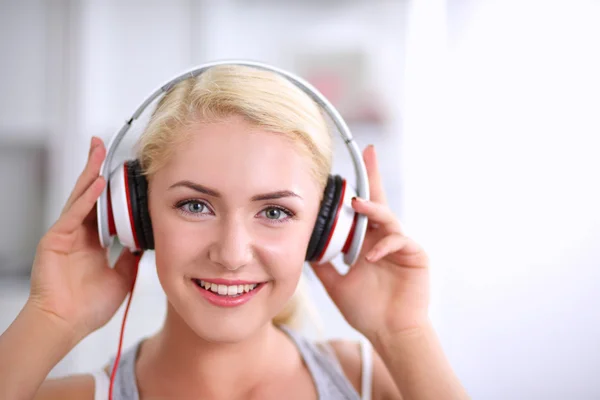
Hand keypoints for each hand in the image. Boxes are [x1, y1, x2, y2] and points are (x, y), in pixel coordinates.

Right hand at [28, 137, 139, 341]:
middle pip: (89, 194)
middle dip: (97, 170)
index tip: (125, 173)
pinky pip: (73, 214)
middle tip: (104, 147)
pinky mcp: (55, 240)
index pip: (104, 208)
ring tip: (98, 151)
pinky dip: (85, 199)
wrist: (66, 325)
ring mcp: (65, 235)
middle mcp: (79, 234)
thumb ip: (130, 259)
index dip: (113, 190)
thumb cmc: (88, 308)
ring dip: (89, 173)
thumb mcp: (121, 278)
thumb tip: (144, 244)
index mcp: (93, 242)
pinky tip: (96, 184)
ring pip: (79, 197)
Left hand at [311, 145, 429, 342]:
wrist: (388, 332)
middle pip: (379, 202)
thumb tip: (304, 248)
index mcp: (367, 242)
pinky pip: (400, 242)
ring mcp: (401, 246)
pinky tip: (369, 256)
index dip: (358, 186)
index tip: (351, 164)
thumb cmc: (366, 309)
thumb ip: (323, 265)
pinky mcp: (415, 256)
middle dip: (373, 176)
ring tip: (358, 205)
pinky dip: (384, 246)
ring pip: (388, 218)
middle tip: (369, 152)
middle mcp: (384, 239)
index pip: (361, 210)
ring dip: (373, 210)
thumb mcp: (336, 284)